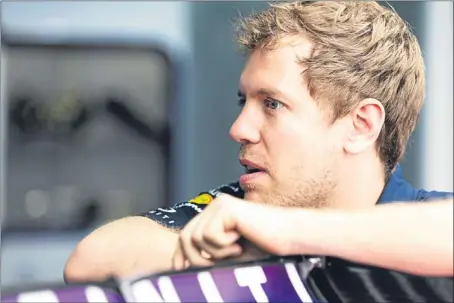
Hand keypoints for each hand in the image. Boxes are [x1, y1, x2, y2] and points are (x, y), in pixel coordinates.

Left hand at [171, 194, 292, 269]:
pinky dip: (223, 245)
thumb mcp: (230, 255)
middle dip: (195, 257)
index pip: (187, 234)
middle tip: (215, 265)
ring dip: (215, 252)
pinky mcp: (227, 208)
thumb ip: (210, 256)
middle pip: (186, 235)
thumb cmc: (265, 246)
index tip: (179, 271)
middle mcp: (216, 206)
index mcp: (216, 215)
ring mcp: (220, 205)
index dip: (180, 254)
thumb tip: (183, 267)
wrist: (289, 237)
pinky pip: (209, 234)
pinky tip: (240, 241)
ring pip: (196, 237)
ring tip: (236, 250)